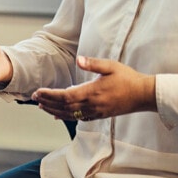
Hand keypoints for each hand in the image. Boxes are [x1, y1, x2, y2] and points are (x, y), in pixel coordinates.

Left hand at [31, 56, 156, 121]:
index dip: (50, 95)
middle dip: (48, 102)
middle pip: (64, 106)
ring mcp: (95, 112)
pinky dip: (66, 116)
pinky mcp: (99, 114)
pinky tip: (59, 114)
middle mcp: (92, 105)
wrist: (143, 95)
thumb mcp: (111, 66)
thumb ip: (93, 64)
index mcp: (93, 92)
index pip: (65, 96)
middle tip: (35, 97)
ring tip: (42, 106)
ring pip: (70, 114)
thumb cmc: (128, 78)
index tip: (38, 92)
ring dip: (54, 110)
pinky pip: (78, 117)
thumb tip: (78, 59)